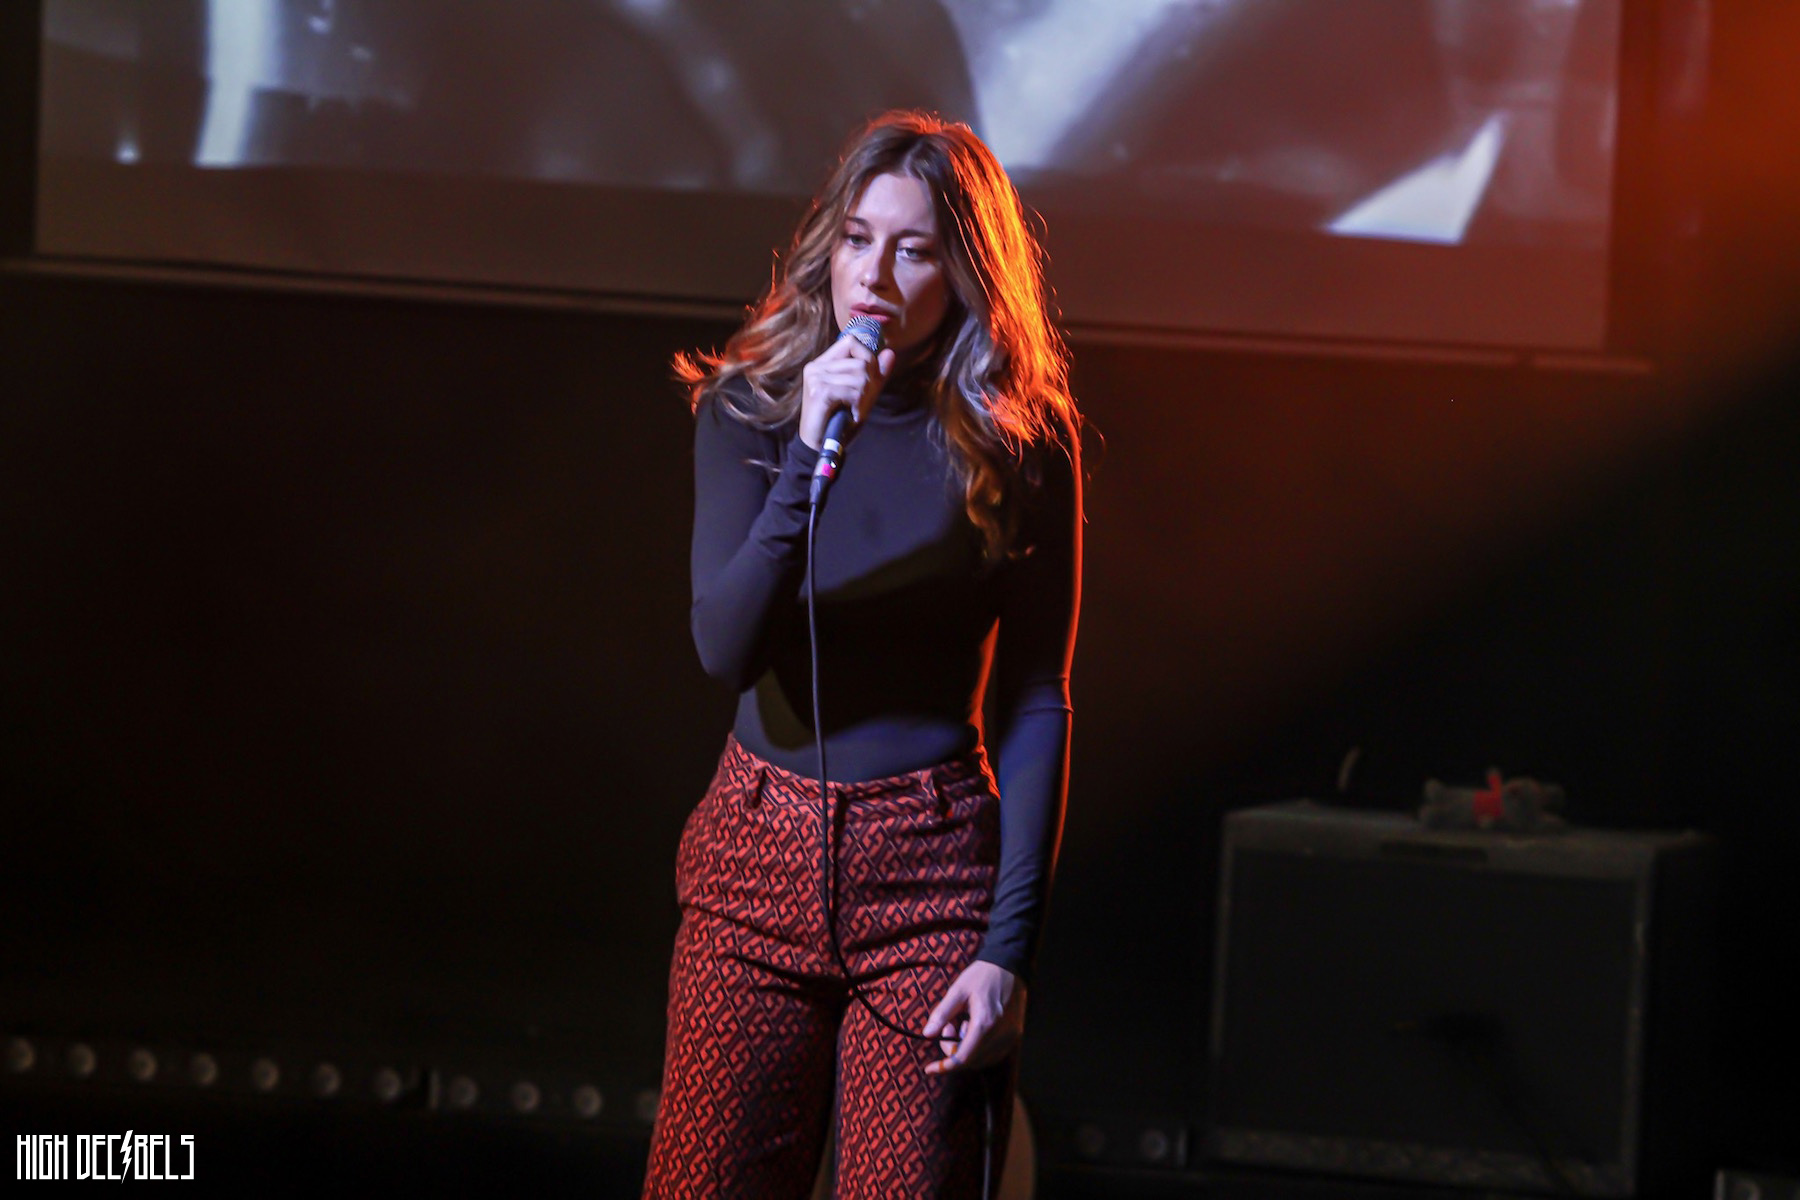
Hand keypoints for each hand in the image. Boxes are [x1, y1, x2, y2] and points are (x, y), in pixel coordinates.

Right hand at [798, 332, 895, 450]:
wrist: (820, 445)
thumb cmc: (840, 420)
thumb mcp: (862, 395)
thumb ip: (876, 374)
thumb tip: (890, 353)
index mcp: (823, 363)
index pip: (851, 341)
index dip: (867, 357)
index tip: (868, 379)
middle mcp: (816, 367)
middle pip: (860, 361)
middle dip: (869, 383)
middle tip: (860, 401)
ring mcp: (815, 379)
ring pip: (858, 375)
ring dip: (863, 396)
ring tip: (854, 408)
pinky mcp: (819, 393)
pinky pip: (852, 390)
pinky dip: (857, 404)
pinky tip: (851, 413)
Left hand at [921, 961, 1025, 1075]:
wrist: (1009, 966)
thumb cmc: (981, 976)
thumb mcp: (957, 990)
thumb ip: (942, 1013)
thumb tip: (926, 1034)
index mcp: (984, 1023)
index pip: (963, 1057)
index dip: (945, 1066)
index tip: (930, 1068)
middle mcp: (1000, 1034)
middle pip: (972, 1060)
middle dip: (953, 1052)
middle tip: (947, 1028)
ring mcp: (1010, 1037)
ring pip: (983, 1060)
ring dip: (966, 1051)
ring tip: (961, 1025)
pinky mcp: (1014, 1035)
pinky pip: (993, 1054)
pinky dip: (979, 1049)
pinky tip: (973, 1029)